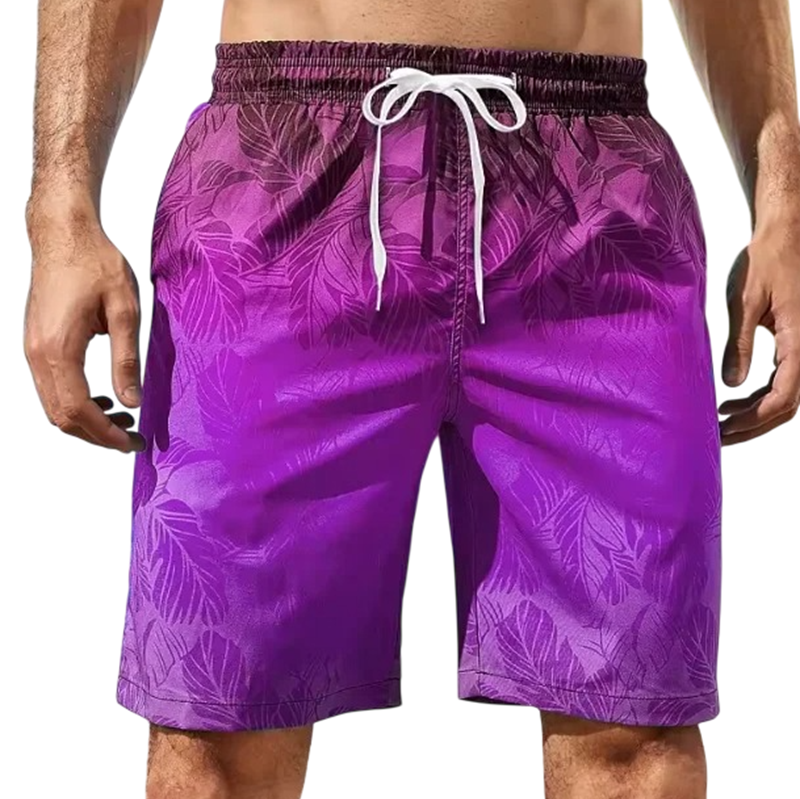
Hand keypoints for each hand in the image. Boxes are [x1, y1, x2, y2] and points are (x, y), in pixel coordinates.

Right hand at [24, 204, 145, 451]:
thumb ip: (127, 360)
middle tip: (133, 438)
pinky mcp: (36, 344)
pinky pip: (51, 388)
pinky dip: (76, 402)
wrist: (64, 234)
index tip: (132, 443)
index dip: (105, 434)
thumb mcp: (124, 312)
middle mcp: (37, 354)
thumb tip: (132, 402)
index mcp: (58, 349)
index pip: (79, 410)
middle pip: (62, 416)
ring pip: (54, 406)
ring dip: (86, 420)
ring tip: (124, 419)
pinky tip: (104, 398)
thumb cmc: (96, 265)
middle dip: (97, 434)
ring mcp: (32, 350)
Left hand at [719, 214, 799, 444]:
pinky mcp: (798, 343)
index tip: (726, 427)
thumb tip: (732, 385)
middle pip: (788, 405)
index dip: (755, 419)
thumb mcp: (746, 301)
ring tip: (724, 419)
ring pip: (788, 395)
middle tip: (721, 435)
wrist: (787, 234)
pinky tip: (736, 398)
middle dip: (755, 424)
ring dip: (758, 413)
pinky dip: (762, 395)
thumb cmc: (768, 259)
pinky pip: (786, 379)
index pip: (783, 397)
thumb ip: (740, 344)